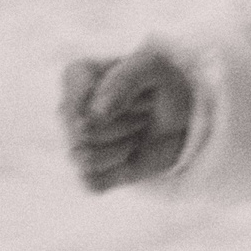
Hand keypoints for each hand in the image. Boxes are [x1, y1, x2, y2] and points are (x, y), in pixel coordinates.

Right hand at [61, 45, 193, 190]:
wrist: (183, 121)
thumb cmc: (163, 87)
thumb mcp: (155, 68)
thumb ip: (124, 80)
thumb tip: (95, 114)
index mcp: (75, 76)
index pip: (80, 101)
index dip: (121, 100)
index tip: (139, 90)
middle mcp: (67, 110)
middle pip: (85, 131)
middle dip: (126, 123)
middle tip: (144, 112)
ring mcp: (73, 143)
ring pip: (86, 158)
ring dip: (123, 146)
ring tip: (136, 131)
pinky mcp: (86, 174)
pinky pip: (92, 182)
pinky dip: (119, 171)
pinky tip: (129, 154)